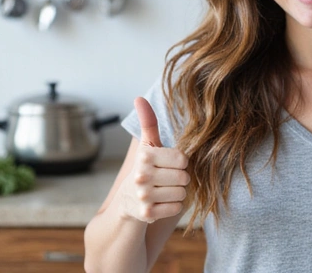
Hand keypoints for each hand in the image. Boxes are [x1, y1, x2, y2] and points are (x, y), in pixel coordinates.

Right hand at [119, 97, 189, 223]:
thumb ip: (148, 123)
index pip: (183, 160)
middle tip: (167, 179)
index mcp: (145, 156)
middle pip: (184, 177)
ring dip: (178, 194)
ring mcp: (143, 195)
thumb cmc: (145, 169)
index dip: (181, 164)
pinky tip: (161, 202)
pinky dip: (173, 207)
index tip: (169, 165)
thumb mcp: (147, 146)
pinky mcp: (147, 213)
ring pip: (182, 193)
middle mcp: (142, 175)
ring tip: (164, 191)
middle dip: (180, 179)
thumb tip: (139, 98)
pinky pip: (176, 208)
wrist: (127, 202)